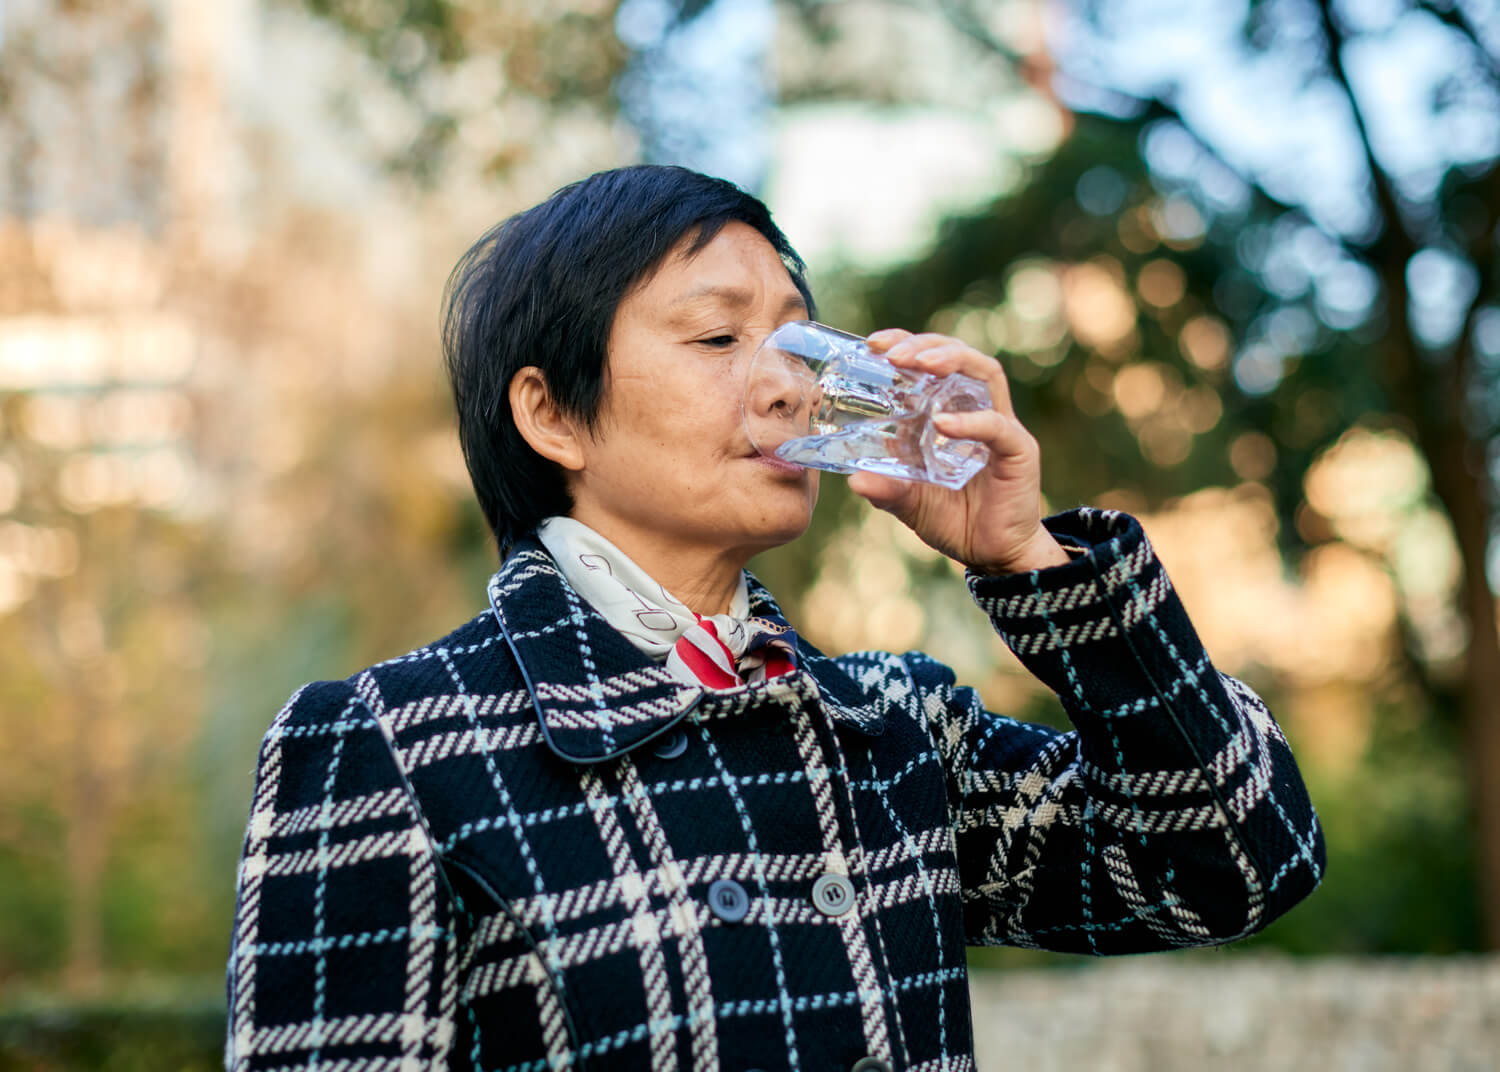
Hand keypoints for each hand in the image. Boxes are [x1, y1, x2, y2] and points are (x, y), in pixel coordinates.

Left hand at [846, 329, 1070, 574]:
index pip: (932, 362)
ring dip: (952, 360)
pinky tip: (942, 424)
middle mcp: (976, 410)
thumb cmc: (955, 521)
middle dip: (925, 345)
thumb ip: (887, 489)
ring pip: (985, 373)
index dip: (906, 344)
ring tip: (921, 364)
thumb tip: (854, 481)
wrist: (993, 554)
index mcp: (948, 412)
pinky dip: (969, 421)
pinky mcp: (1019, 451)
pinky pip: (996, 426)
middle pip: (959, 355)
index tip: (873, 343)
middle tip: (893, 353)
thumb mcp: (910, 502)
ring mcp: (1000, 427)